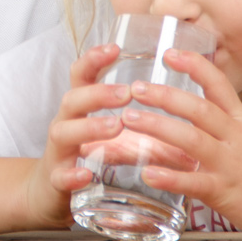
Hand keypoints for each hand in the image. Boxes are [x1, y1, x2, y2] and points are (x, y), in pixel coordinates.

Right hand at [21, 44, 133, 228]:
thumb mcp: (112, 135)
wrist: (49, 193)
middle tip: (127, 92)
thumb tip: (192, 119)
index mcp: (80, 109)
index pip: (81, 76)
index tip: (115, 47)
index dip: (94, 59)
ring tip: (115, 126)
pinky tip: (86, 174)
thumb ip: (142, 124)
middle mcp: (65, 124)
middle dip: (99, 92)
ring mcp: (58, 152)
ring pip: (63, 132)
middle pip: (72, 98)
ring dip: (89, 126)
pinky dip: (72, 174)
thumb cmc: (89, 157)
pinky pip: (60, 176)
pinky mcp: (55, 181)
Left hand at [120, 49, 241, 240]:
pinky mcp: (225, 193)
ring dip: (158, 127)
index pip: (219, 84)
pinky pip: (194, 182)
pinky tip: (147, 173)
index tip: (169, 52)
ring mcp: (230, 165)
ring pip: (191, 139)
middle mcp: (235, 138)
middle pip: (199, 109)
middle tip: (134, 88)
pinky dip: (170, 177)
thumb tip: (189, 110)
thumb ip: (222, 124)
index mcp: (241, 122)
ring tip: (129, 120)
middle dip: (165, 95)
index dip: (195, 66)